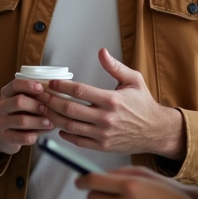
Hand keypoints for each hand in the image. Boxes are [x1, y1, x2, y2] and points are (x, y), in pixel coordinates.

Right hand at [0, 78, 54, 156]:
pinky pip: (24, 137)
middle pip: (18, 101)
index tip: (41, 88)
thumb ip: (35, 97)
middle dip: (36, 105)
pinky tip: (42, 133)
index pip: (15, 85)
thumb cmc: (20, 114)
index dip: (28, 85)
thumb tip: (55, 94)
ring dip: (39, 121)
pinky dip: (36, 135)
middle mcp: (0, 107)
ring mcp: (0, 123)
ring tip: (50, 123)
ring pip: (22, 120)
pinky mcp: (5, 138)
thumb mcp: (24, 102)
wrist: (5, 136)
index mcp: (6, 94)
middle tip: (48, 108)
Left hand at [39, 49, 184, 157]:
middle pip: (70, 109)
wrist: (156, 130)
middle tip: (41, 95)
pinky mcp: (102, 146)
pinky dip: (65, 134)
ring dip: (54, 117)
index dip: (62, 86)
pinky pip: (78, 141)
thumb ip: (115, 66)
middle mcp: (106, 118)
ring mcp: (103, 134)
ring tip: (44, 109)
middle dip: (51, 101)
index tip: (51, 82)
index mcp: (112, 100)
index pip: (79, 91)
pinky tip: (59, 126)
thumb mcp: (134, 80)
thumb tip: (101, 52)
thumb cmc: (144, 104)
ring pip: (70, 126)